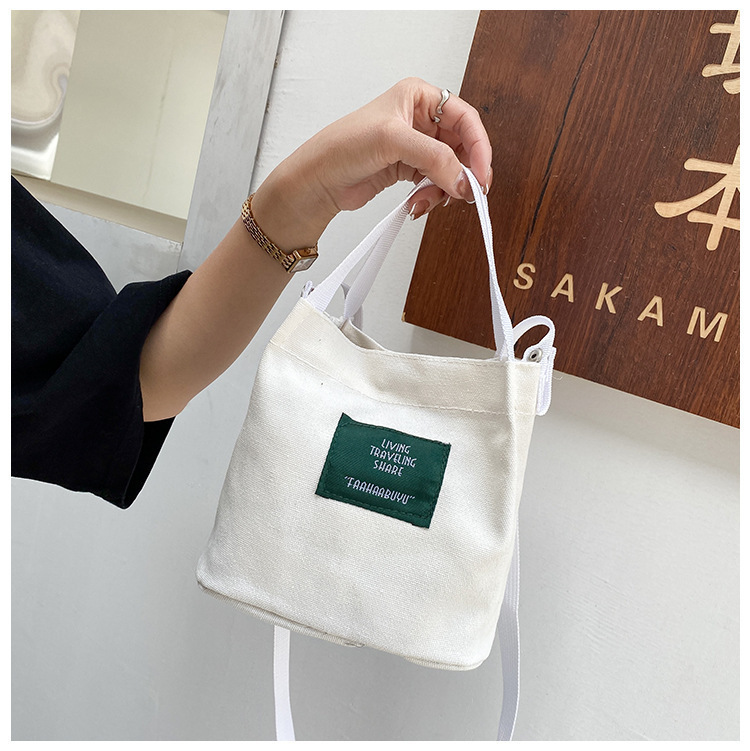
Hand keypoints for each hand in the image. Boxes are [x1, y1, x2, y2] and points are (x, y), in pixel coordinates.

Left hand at [140, 79, 492, 420]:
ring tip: (426, 203)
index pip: (464, 118)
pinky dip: (430, 197)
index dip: (478, 147)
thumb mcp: (392, 142)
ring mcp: (414, 146)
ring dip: (444, 190)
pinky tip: (416, 206)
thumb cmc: (342, 148)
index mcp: (418, 96)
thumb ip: (435, 157)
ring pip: (449, 169)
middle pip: (461, 146)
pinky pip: (433, 184)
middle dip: (461, 172)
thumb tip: (465, 181)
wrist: (316, 183)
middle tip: (461, 197)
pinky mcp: (406, 171)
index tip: (480, 176)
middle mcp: (419, 119)